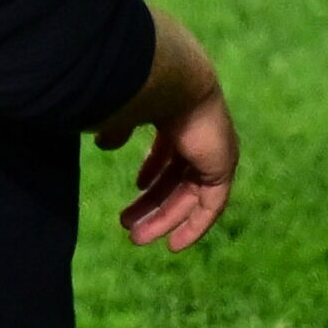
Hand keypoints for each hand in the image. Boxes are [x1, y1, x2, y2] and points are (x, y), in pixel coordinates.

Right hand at [114, 85, 235, 251]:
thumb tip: (104, 143)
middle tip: (128, 227)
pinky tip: (173, 244)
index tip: (136, 187)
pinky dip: (194, 226)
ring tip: (136, 237)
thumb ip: (117, 129)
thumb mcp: (125, 113)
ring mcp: (214, 152)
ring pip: (190, 196)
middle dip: (152, 204)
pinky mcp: (223, 168)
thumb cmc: (145, 91)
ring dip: (164, 219)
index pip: (169, 150)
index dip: (153, 170)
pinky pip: (212, 206)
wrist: (174, 82)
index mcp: (179, 117)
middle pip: (177, 179)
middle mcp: (201, 135)